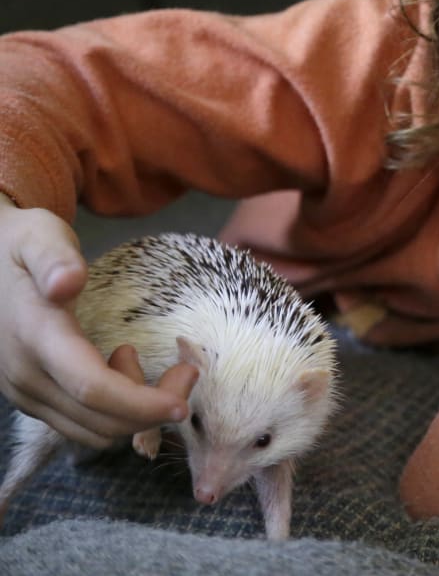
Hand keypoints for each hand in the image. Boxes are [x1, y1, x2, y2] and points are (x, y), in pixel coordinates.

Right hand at [0, 194, 196, 448]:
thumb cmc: (23, 244)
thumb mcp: (40, 235)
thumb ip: (55, 257)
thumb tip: (66, 283)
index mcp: (36, 337)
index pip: (92, 389)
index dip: (141, 405)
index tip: (183, 405)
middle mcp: (26, 376)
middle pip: (101, 420)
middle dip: (154, 408)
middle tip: (187, 370)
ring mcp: (26, 393)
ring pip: (95, 430)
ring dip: (135, 411)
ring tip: (142, 358)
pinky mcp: (32, 400)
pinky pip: (83, 425)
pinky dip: (115, 411)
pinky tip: (119, 368)